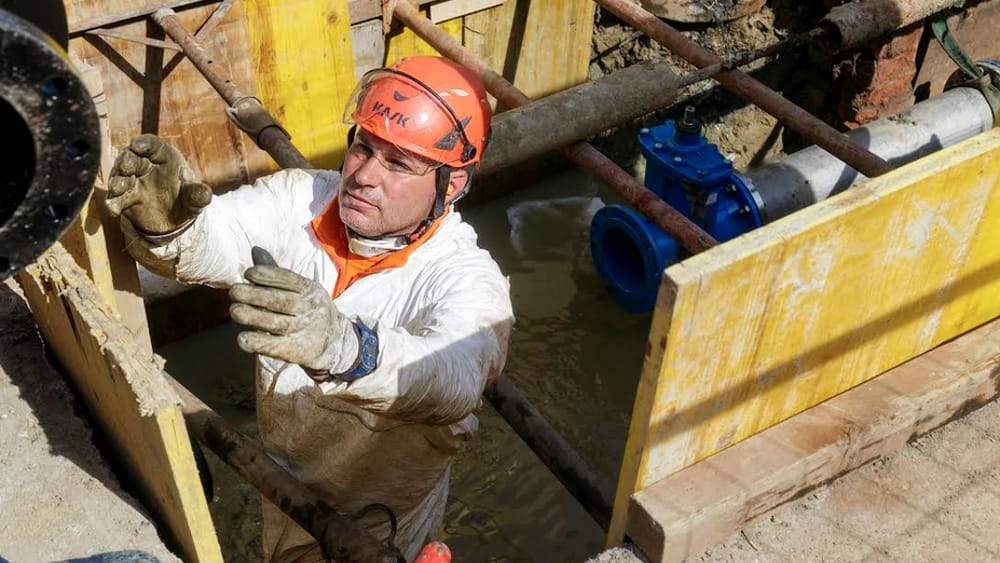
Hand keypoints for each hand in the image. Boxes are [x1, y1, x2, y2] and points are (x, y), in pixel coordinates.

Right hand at [105, 134, 212, 234]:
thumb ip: (199, 194)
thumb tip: (205, 194)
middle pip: (131, 157)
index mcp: (164, 157)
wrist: (175, 220)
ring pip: (120, 176)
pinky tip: (113, 209)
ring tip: (117, 189)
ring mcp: (132, 181)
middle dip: (126, 162)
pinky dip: (113, 203)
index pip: (152, 144)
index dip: (144, 143)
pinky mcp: (124, 198)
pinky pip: (116, 198)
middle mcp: (145, 165)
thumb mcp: (195, 198)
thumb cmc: (187, 199)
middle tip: (125, 168)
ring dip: (116, 181)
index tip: (137, 145)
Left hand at [229, 247, 353, 374]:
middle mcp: (311, 309)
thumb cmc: (307, 309)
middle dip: (255, 295)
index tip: (248, 273)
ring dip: (253, 316)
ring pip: (277, 323)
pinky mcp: (297, 351)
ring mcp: (305, 331)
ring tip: (234, 310)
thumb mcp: (300, 289)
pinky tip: (242, 338)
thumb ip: (276, 274)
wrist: (333, 341)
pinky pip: (276, 346)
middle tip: (234, 291)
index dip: (267, 275)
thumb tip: (255, 250)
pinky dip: (258, 342)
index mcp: (311, 290)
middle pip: (281, 301)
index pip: (289, 279)